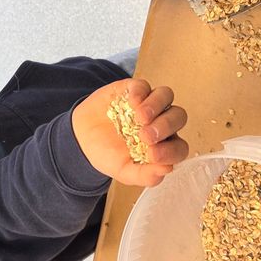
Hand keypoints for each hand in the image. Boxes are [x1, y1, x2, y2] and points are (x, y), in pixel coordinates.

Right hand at [72, 79, 188, 186]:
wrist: (81, 138)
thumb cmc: (107, 154)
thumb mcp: (124, 171)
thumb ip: (145, 175)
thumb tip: (167, 169)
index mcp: (163, 145)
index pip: (179, 147)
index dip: (171, 151)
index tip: (152, 155)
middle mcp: (160, 121)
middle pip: (178, 117)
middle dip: (165, 126)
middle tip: (145, 136)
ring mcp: (147, 103)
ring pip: (166, 95)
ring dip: (156, 105)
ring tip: (140, 118)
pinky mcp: (132, 90)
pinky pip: (143, 86)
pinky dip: (140, 93)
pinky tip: (130, 103)